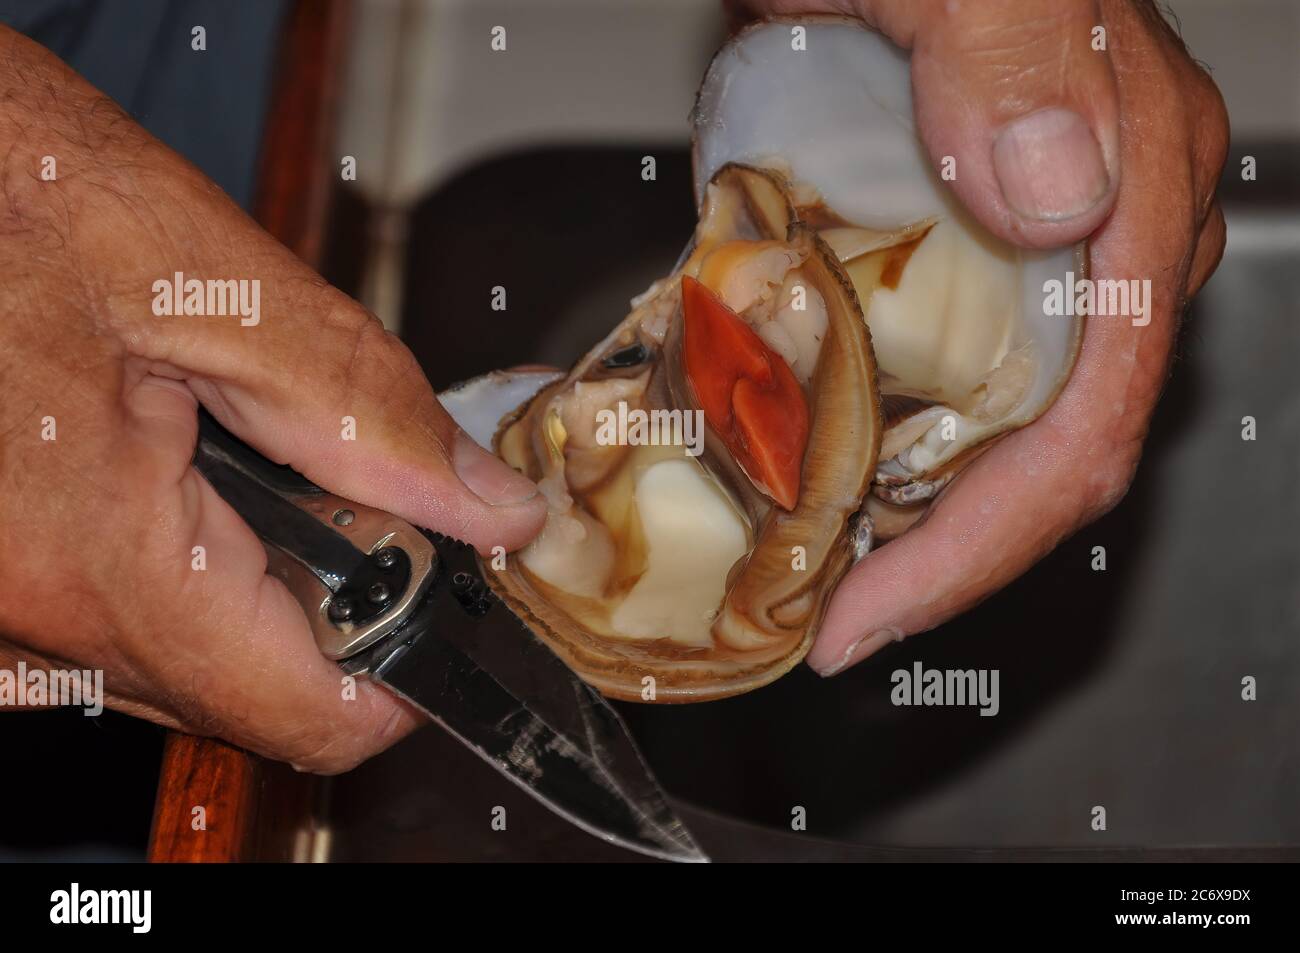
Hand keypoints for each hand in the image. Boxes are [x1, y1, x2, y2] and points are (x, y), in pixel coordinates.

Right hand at [0, 27, 545, 771]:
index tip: (438, 590)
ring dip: (241, 586)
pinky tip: (157, 465)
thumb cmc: (4, 187)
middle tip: (336, 479)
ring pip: (173, 666)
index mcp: (92, 559)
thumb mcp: (209, 280)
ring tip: (229, 446)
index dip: (401, 673)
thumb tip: (490, 509)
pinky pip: (99, 628)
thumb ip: (366, 412)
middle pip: (246, 697)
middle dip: (325, 607)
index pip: (306, 717)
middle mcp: (18, 625)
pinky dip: (162, 571)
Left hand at [735, 0, 1228, 672]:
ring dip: (910, 515)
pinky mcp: (978, 238)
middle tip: (822, 617)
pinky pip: (957, 371)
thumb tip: (1054, 191)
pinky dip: (892, 439)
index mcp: (1130, 180)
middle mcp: (1103, 228)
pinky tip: (824, 469)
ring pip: (1000, 428)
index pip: (1085, 427)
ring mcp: (1043, 239)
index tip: (864, 619)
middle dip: (937, 560)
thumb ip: (1008, 51)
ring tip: (812, 571)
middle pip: (1046, 456)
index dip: (977, 551)